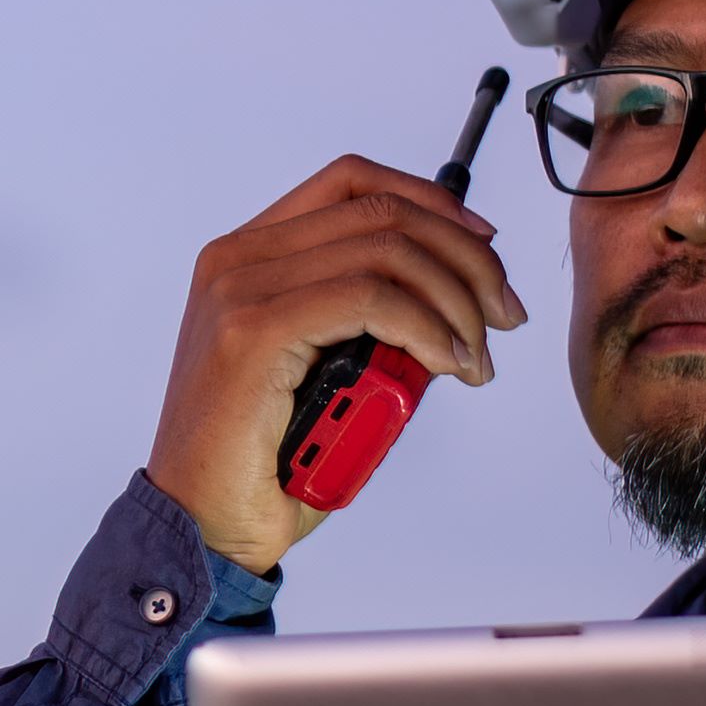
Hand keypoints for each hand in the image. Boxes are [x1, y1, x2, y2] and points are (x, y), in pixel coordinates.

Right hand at [146, 154, 528, 564]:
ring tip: (476, 357)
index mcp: (250, 256)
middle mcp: (238, 259)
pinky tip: (447, 362)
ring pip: (384, 250)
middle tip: (503, 316)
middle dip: (466, 258)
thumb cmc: (264, 460)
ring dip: (455, 300)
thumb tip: (452, 299)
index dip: (432, 201)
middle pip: (381, 211)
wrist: (203, 524)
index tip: (484, 246)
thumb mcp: (325, 370)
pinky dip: (426, 327)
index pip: (353, 182)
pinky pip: (369, 300)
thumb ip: (368, 323)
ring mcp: (240, 290)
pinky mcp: (253, 331)